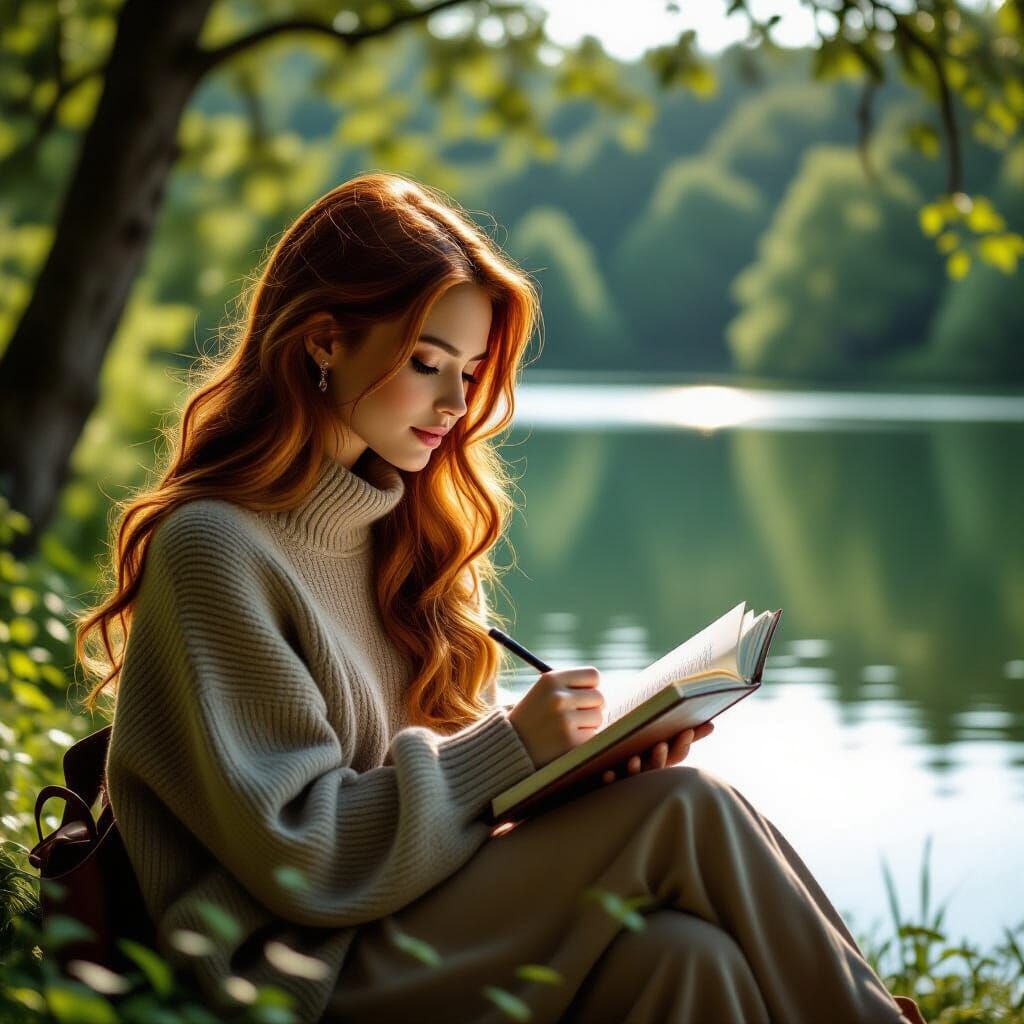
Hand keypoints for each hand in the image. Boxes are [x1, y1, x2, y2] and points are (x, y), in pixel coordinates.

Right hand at [508, 667, 604, 769]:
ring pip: (598, 717)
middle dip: (592, 707)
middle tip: (579, 715)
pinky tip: (567, 741)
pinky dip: (585, 740)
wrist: (510, 746)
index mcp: (551, 679)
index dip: (591, 686)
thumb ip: (570, 686)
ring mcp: (564, 720)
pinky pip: (594, 736)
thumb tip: (602, 688)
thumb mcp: (543, 691)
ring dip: (589, 724)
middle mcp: (558, 697)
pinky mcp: (570, 742)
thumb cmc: (533, 716)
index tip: (584, 695)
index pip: (593, 675)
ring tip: (568, 728)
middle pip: (599, 697)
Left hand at [600, 720, 714, 784]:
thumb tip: (711, 724)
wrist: (605, 772)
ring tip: (634, 759)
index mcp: (660, 760)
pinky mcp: (610, 784)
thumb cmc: (638, 754)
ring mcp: (629, 779)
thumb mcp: (658, 741)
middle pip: (657, 768)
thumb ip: (682, 735)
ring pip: (635, 777)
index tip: (687, 730)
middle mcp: (647, 772)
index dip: (682, 744)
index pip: (676, 755)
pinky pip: (610, 785)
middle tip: (661, 745)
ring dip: (635, 769)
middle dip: (660, 758)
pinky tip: (607, 772)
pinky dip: (610, 779)